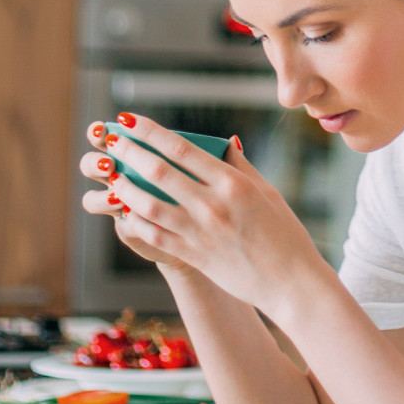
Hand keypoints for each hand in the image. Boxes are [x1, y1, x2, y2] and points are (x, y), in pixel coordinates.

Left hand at [92, 114, 327, 313]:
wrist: (292, 284)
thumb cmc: (285, 235)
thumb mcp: (268, 192)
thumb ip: (241, 166)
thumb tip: (225, 141)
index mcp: (233, 184)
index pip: (181, 149)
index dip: (149, 131)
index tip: (128, 119)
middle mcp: (213, 206)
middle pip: (159, 172)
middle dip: (130, 152)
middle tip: (111, 141)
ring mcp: (201, 234)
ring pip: (150, 205)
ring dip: (125, 188)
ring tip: (113, 176)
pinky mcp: (194, 257)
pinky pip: (156, 236)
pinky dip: (136, 222)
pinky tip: (125, 211)